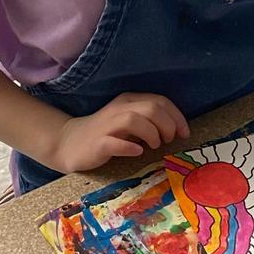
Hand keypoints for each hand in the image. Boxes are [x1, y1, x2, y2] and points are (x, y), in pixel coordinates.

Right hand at [51, 92, 189, 173]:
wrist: (69, 143)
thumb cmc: (105, 133)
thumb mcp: (129, 121)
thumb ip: (149, 121)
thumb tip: (175, 130)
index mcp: (129, 101)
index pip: (160, 101)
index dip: (177, 116)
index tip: (184, 133)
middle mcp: (119, 109)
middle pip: (151, 108)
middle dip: (167, 125)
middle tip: (169, 140)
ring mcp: (107, 125)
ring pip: (134, 119)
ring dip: (151, 133)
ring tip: (155, 145)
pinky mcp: (97, 143)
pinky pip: (114, 142)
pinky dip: (129, 147)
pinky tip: (137, 152)